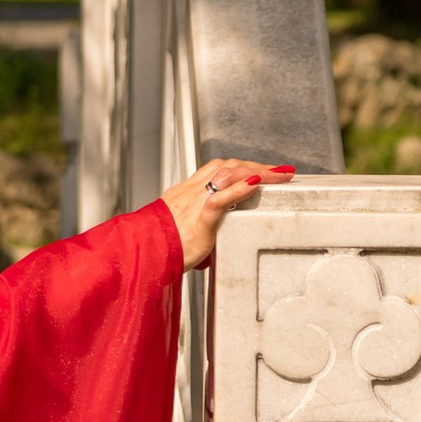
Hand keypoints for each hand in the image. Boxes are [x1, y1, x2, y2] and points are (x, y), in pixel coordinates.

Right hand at [162, 159, 290, 268]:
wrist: (141, 255)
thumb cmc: (157, 248)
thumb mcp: (178, 231)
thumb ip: (195, 228)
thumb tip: (210, 238)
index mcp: (184, 194)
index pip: (217, 169)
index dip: (241, 166)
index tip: (260, 170)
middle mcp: (190, 193)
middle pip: (227, 166)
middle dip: (256, 166)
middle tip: (279, 172)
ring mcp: (193, 205)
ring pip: (227, 175)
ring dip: (257, 172)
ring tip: (278, 176)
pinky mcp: (198, 222)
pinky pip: (220, 200)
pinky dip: (239, 189)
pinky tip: (255, 184)